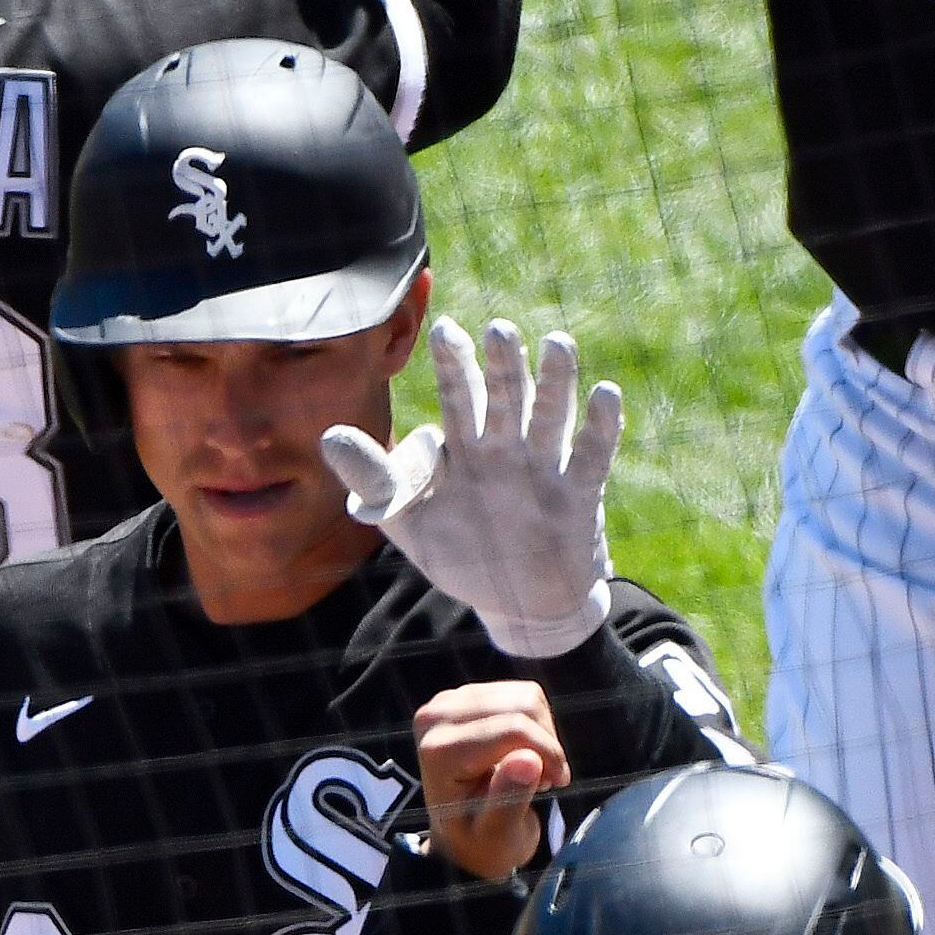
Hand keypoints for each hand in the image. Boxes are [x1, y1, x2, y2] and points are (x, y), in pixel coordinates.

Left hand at [320, 317, 619, 659]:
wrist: (519, 604)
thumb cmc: (461, 554)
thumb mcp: (408, 521)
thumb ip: (374, 480)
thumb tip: (329, 435)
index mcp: (466, 446)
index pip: (460, 397)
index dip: (454, 365)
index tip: (444, 329)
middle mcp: (507, 448)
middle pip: (506, 397)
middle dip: (503, 365)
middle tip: (498, 330)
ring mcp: (543, 468)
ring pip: (550, 416)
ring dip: (556, 382)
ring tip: (558, 344)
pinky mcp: (578, 496)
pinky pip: (590, 456)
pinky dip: (600, 428)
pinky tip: (605, 394)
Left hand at [416, 680, 569, 879]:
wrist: (462, 836)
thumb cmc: (480, 842)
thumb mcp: (496, 836)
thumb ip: (508, 800)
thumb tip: (528, 760)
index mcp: (439, 753)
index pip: (513, 730)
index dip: (548, 755)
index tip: (555, 785)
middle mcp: (435, 717)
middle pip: (522, 707)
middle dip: (546, 744)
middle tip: (543, 781)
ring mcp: (449, 701)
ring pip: (527, 696)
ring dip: (543, 734)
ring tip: (533, 770)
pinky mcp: (468, 694)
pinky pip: (524, 693)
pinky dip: (537, 723)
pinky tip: (526, 752)